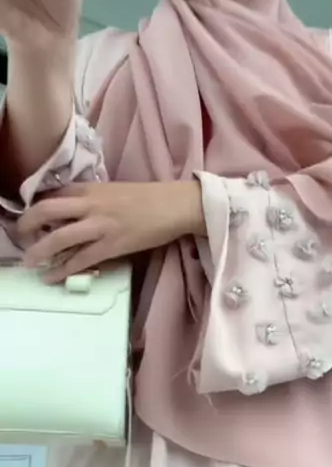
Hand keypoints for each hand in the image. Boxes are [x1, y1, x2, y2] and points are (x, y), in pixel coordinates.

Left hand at [18, 181, 205, 281]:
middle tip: (21, 237)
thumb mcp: (115, 191)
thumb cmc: (151, 199)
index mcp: (92, 189)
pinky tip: (53, 277)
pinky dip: (63, 270)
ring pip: (60, 237)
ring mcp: (101, 225)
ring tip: (30, 262)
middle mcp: (91, 205)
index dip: (37, 207)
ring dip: (40, 251)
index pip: (54, 194)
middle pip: (47, 210)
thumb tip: (75, 214)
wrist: (176, 205)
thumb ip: (93, 200)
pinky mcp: (113, 245)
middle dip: (28, 224)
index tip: (30, 219)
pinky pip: (81, 259)